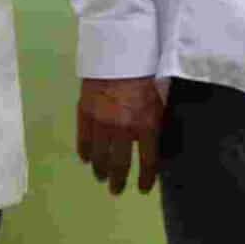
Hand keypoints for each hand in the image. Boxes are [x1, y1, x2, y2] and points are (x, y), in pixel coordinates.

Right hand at [75, 76, 166, 195]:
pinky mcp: (84, 114)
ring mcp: (101, 123)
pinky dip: (86, 153)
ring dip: (100, 170)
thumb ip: (156, 122)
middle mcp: (123, 129)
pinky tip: (87, 161)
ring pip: (99, 156)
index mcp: (146, 125)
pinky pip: (83, 141)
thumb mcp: (161, 99)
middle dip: (119, 180)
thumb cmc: (146, 75)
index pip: (147, 160)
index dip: (145, 178)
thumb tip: (155, 142)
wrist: (118, 54)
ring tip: (102, 178)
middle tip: (117, 190)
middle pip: (119, 164)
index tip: (143, 189)